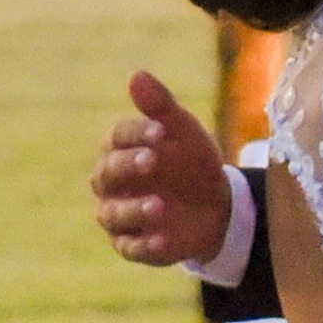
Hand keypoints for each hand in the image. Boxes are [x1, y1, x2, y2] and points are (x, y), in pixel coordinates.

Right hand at [92, 73, 233, 269]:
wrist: (216, 206)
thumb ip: (160, 106)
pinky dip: (144, 245)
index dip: (136, 134)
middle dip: (127, 166)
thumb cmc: (192, 162)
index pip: (116, 138)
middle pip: (106, 173)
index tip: (161, 131)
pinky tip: (162, 240)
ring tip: (160, 206)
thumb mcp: (183, 132)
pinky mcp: (133, 245)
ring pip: (112, 214)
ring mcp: (120, 215)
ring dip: (134, 210)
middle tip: (152, 161)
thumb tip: (137, 75)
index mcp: (119, 149)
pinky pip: (131, 247)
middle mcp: (111, 183)